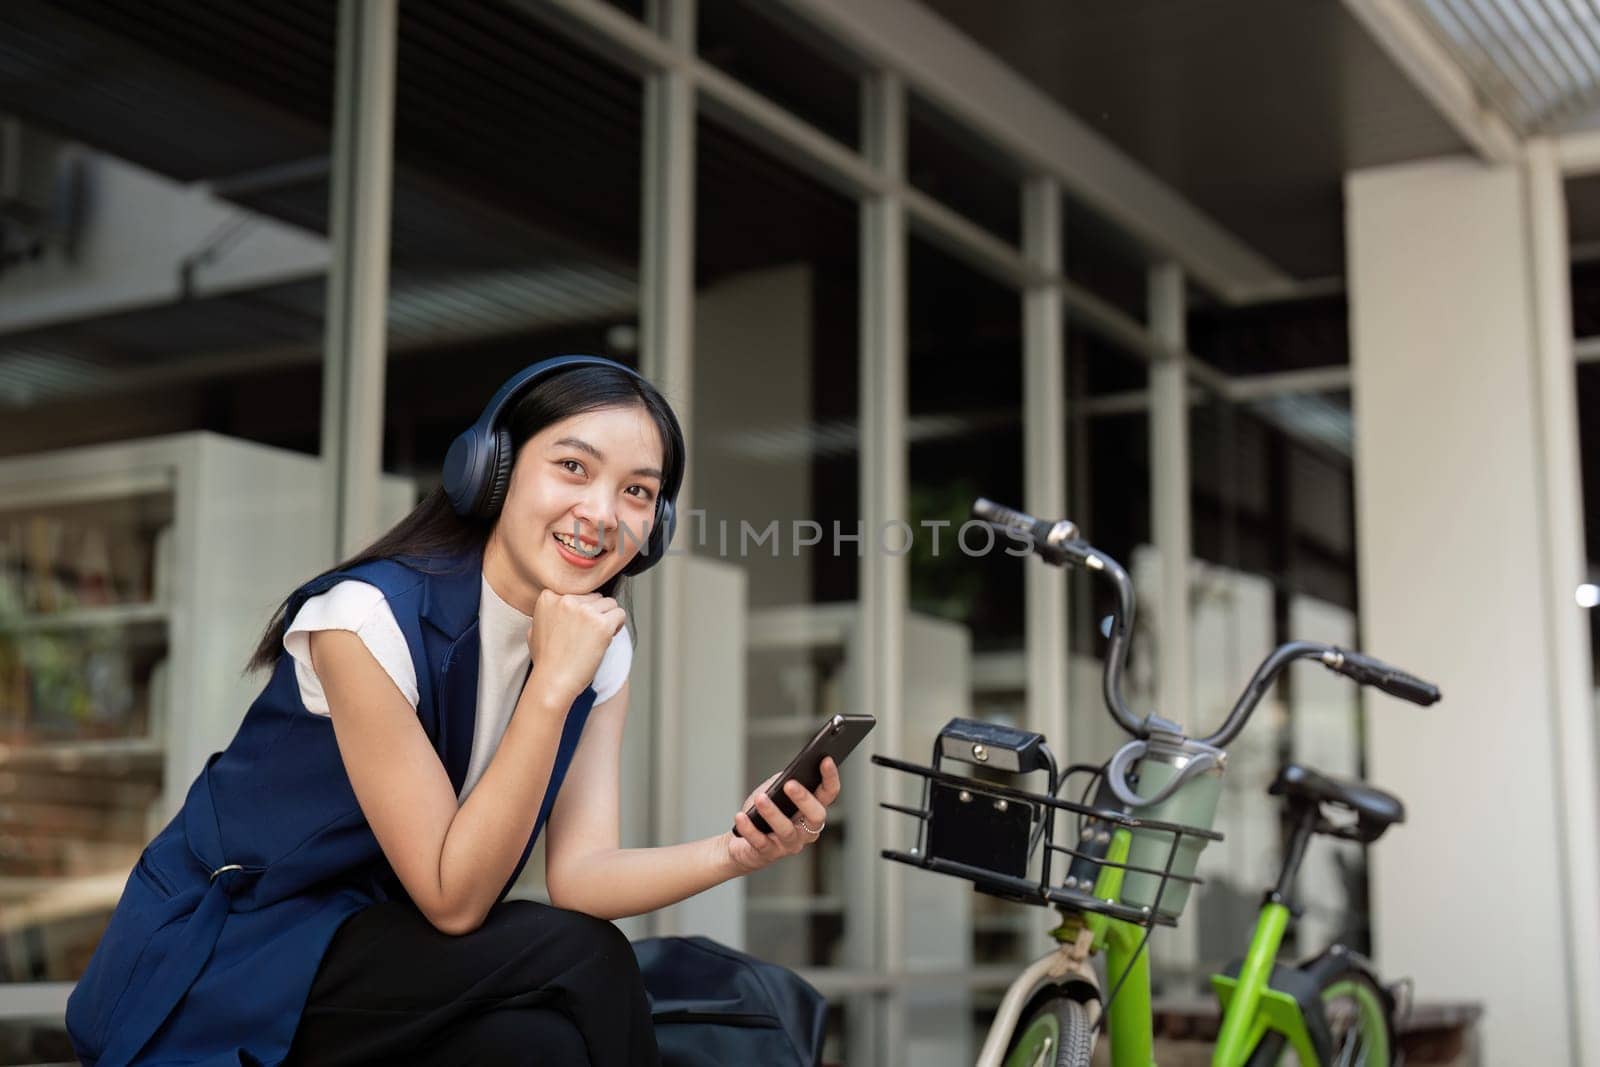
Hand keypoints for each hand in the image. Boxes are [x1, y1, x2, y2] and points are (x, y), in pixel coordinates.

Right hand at [525, 590, 625, 704]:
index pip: (577, 593)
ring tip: (598, 637)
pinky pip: (620, 614)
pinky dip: (617, 625)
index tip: (578, 627)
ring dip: (608, 619)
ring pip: (609, 603)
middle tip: (588, 635)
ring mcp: (585, 611)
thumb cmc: (546, 661)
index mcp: (548, 598)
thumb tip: (558, 607)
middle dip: (595, 614)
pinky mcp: (601, 624)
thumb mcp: (535, 629)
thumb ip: (548, 613)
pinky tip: (607, 638)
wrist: (553, 681)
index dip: (581, 610)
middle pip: (595, 597)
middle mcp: (566, 600)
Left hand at [726, 758, 841, 873]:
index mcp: (812, 812)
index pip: (829, 794)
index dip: (830, 777)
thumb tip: (792, 772)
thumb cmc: (762, 814)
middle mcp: (807, 831)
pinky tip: (741, 816)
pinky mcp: (768, 854)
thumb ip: (785, 781)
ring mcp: (789, 844)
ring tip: (760, 798)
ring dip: (773, 813)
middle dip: (804, 799)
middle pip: (816, 816)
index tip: (825, 759)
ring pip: (787, 830)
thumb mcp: (775, 792)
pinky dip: (750, 829)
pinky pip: (761, 842)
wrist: (741, 842)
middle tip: (790, 784)